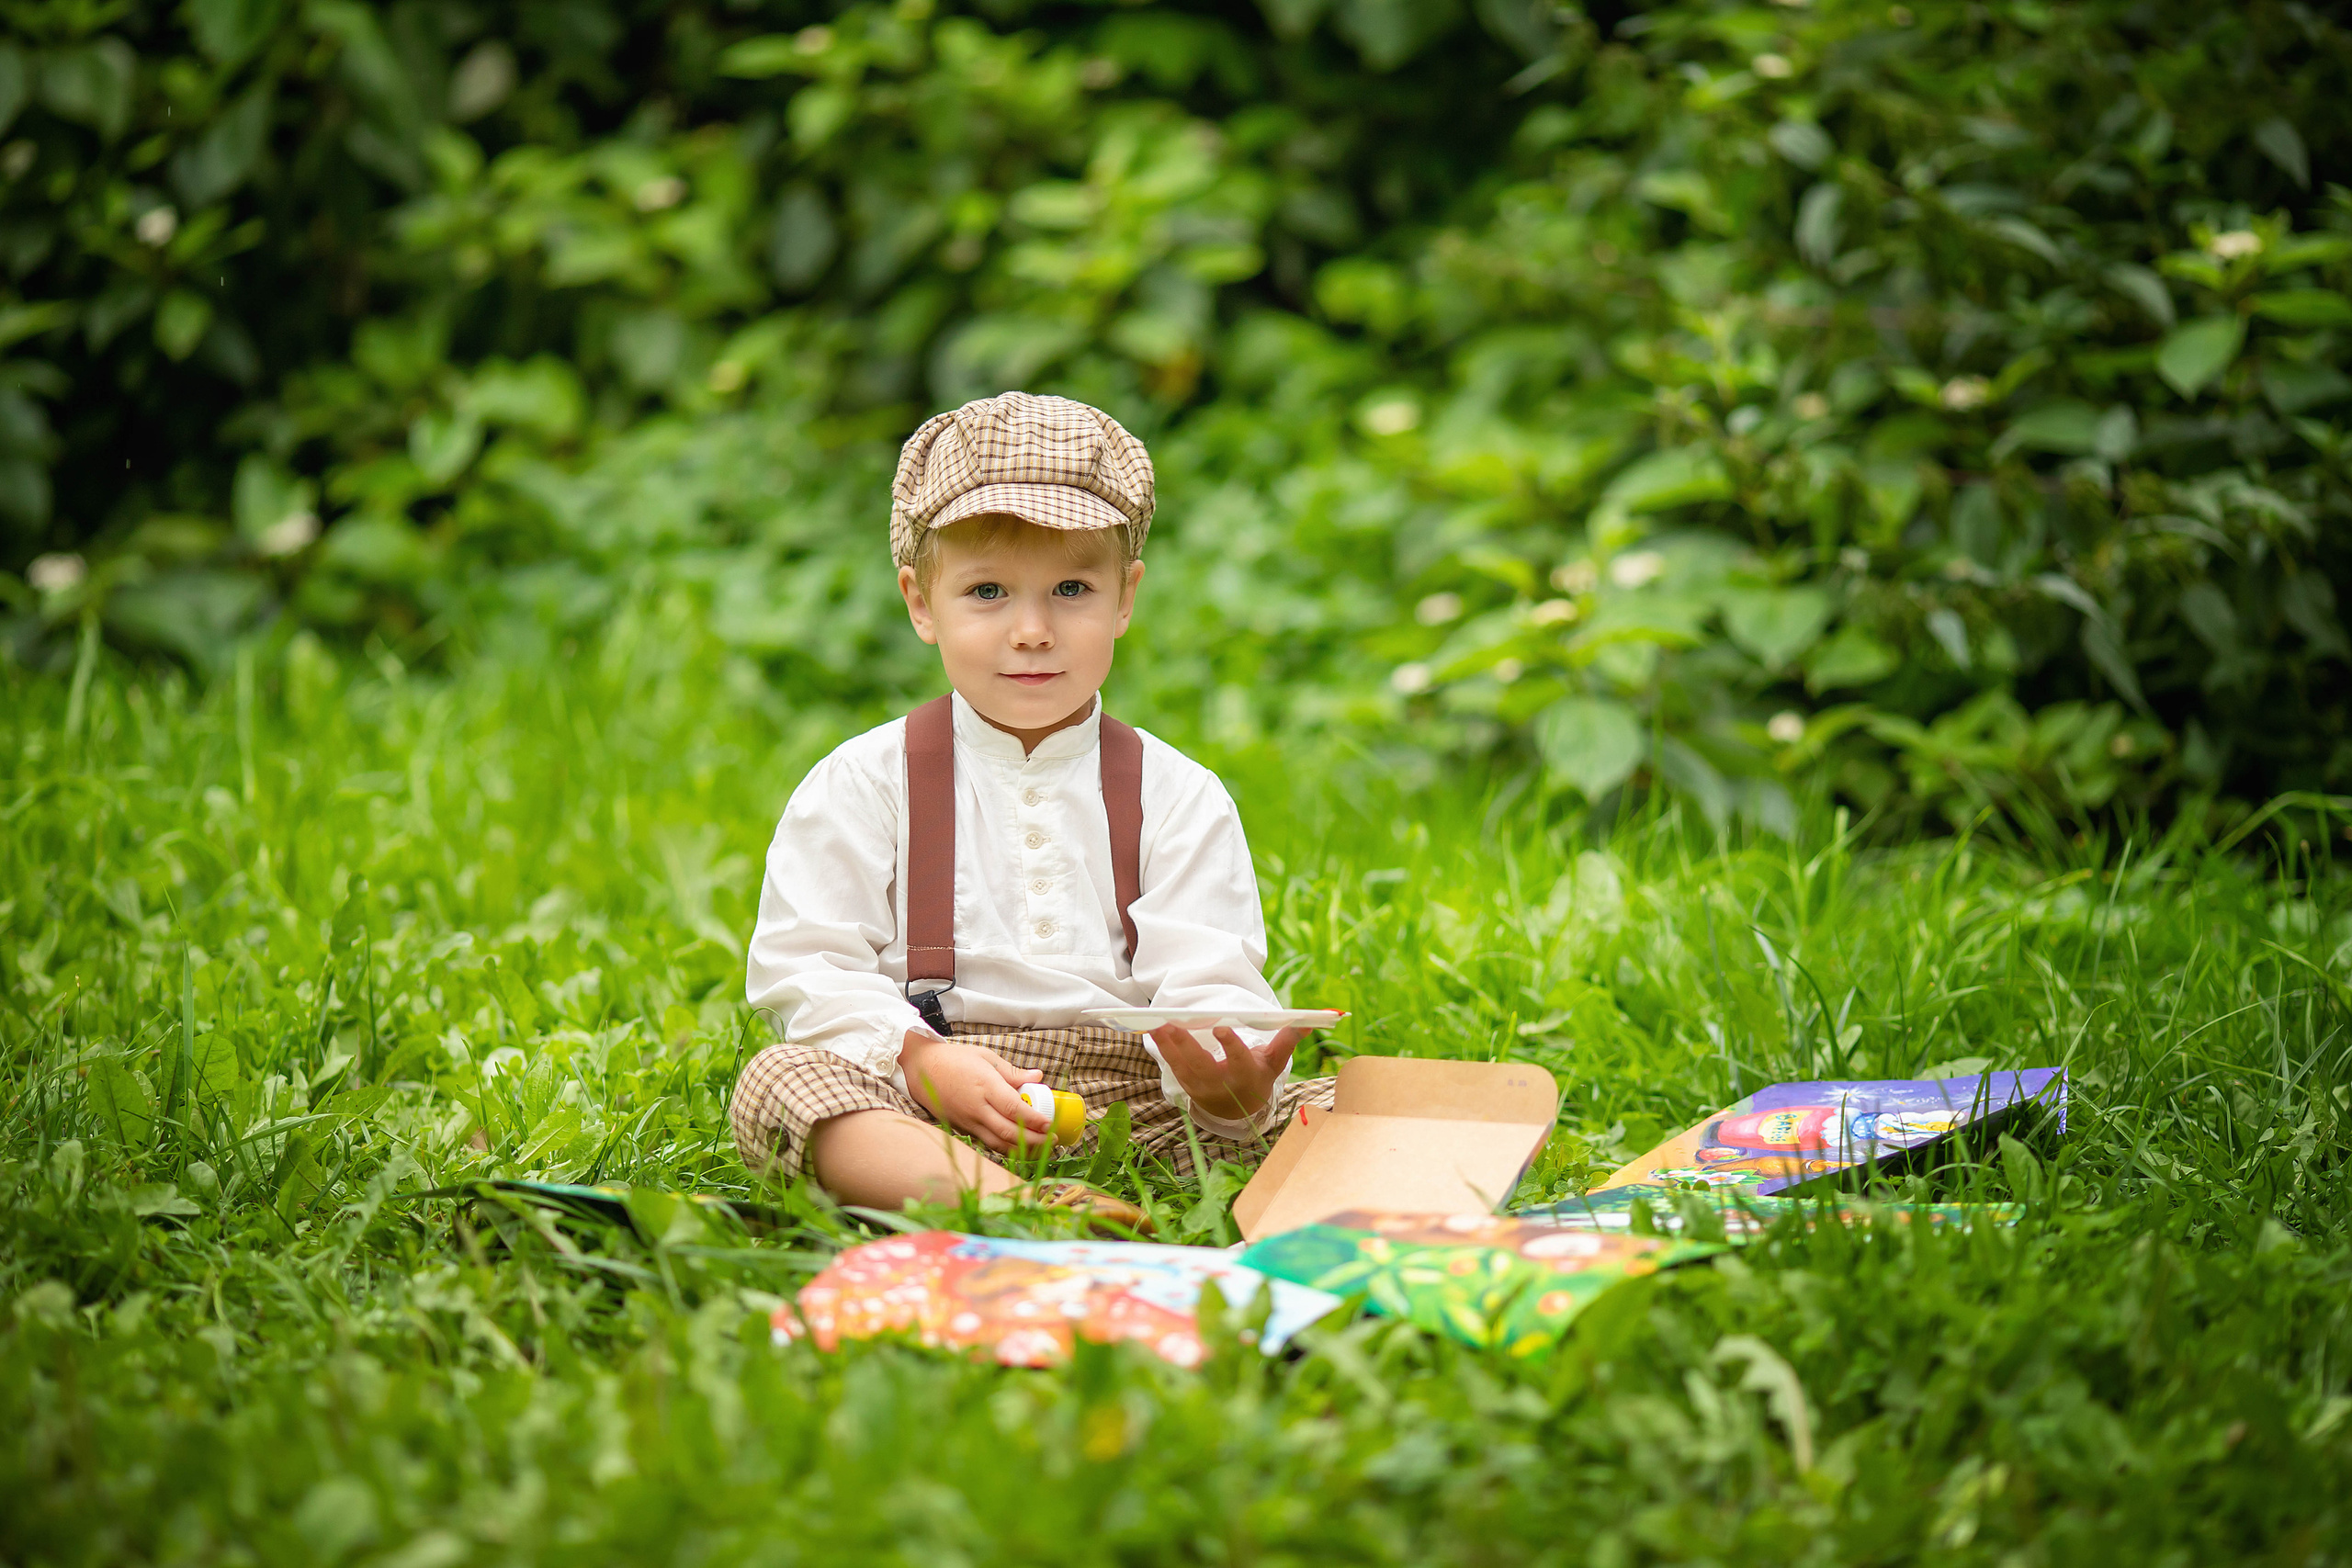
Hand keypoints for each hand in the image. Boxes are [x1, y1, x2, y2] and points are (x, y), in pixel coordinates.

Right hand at [898, 1031, 1052, 1153]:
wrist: (921, 1068)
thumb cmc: (955, 1059)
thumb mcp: (986, 1057)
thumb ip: (1012, 1071)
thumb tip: (1038, 1076)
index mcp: (985, 1086)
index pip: (1014, 1109)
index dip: (1034, 1121)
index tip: (1050, 1124)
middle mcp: (976, 1108)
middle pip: (1009, 1132)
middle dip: (1034, 1140)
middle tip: (1052, 1141)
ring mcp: (967, 1121)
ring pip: (998, 1143)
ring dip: (1021, 1150)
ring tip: (1041, 1149)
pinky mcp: (961, 1128)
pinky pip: (986, 1142)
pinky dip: (1004, 1148)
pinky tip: (1018, 1147)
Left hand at [1149, 1023, 1314, 1126]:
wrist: (1239, 1110)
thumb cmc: (1258, 1077)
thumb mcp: (1274, 1062)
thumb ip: (1287, 1039)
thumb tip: (1311, 1020)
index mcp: (1245, 1075)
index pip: (1238, 1059)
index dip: (1230, 1044)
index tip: (1222, 1025)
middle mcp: (1221, 1083)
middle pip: (1201, 1063)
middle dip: (1186, 1043)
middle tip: (1172, 1022)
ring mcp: (1201, 1087)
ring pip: (1182, 1065)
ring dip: (1167, 1044)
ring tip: (1156, 1022)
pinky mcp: (1187, 1085)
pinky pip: (1172, 1066)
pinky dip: (1162, 1049)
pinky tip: (1153, 1031)